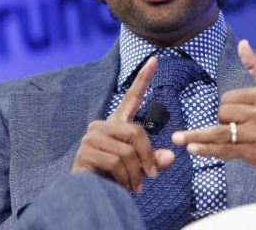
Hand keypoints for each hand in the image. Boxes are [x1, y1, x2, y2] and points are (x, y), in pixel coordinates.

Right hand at [71, 56, 174, 191]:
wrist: (88, 196)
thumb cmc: (115, 179)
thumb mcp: (140, 168)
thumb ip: (155, 160)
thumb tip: (170, 157)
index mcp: (117, 124)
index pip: (132, 97)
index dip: (143, 78)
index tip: (155, 59)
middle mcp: (102, 126)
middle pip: (136, 132)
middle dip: (147, 157)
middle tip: (152, 176)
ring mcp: (91, 138)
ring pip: (128, 151)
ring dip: (136, 173)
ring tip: (135, 186)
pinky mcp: (85, 152)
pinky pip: (116, 163)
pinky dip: (125, 179)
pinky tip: (122, 186)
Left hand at [172, 40, 255, 177]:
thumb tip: (242, 43)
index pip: (230, 97)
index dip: (227, 106)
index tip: (238, 114)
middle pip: (224, 113)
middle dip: (223, 121)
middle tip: (237, 126)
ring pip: (222, 133)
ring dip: (197, 136)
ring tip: (177, 139)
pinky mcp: (255, 152)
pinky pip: (226, 150)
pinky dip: (208, 150)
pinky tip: (193, 149)